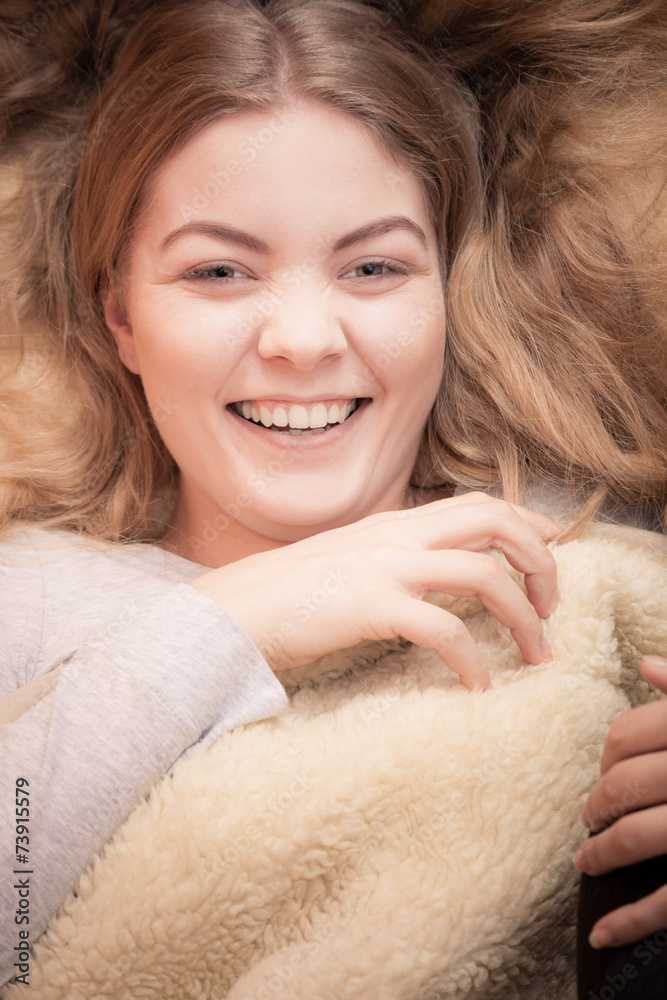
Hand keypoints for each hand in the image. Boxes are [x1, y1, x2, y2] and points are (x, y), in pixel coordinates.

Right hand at [189, 493, 559, 689]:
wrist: (227, 611)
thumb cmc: (285, 595)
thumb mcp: (346, 560)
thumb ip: (392, 557)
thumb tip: (437, 575)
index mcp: (391, 522)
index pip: (478, 503)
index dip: (527, 523)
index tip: (551, 554)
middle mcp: (394, 534)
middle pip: (495, 521)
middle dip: (540, 560)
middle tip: (551, 605)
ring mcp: (382, 567)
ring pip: (484, 576)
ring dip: (523, 616)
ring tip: (536, 653)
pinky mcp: (368, 606)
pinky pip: (445, 630)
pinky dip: (473, 661)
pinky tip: (478, 686)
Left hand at [576, 654, 666, 947]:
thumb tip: (645, 664)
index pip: (627, 735)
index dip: (606, 754)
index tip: (604, 769)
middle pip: (623, 784)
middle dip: (597, 804)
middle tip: (589, 819)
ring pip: (636, 837)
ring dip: (601, 854)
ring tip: (586, 862)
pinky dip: (630, 921)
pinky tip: (603, 933)